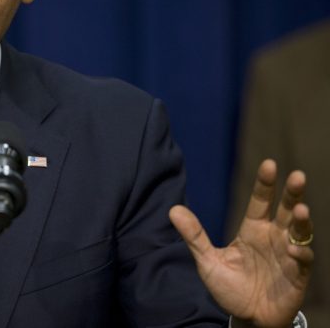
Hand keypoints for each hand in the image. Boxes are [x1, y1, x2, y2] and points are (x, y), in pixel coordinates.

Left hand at [169, 159, 312, 327]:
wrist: (246, 318)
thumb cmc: (229, 287)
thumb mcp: (207, 261)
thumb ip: (194, 236)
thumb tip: (173, 209)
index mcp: (252, 230)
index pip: (260, 201)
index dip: (265, 184)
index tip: (270, 164)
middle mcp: (273, 238)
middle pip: (286, 210)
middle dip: (293, 192)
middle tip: (298, 175)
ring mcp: (287, 255)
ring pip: (299, 232)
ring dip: (302, 221)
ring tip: (300, 209)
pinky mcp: (296, 275)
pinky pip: (303, 261)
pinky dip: (300, 253)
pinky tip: (292, 249)